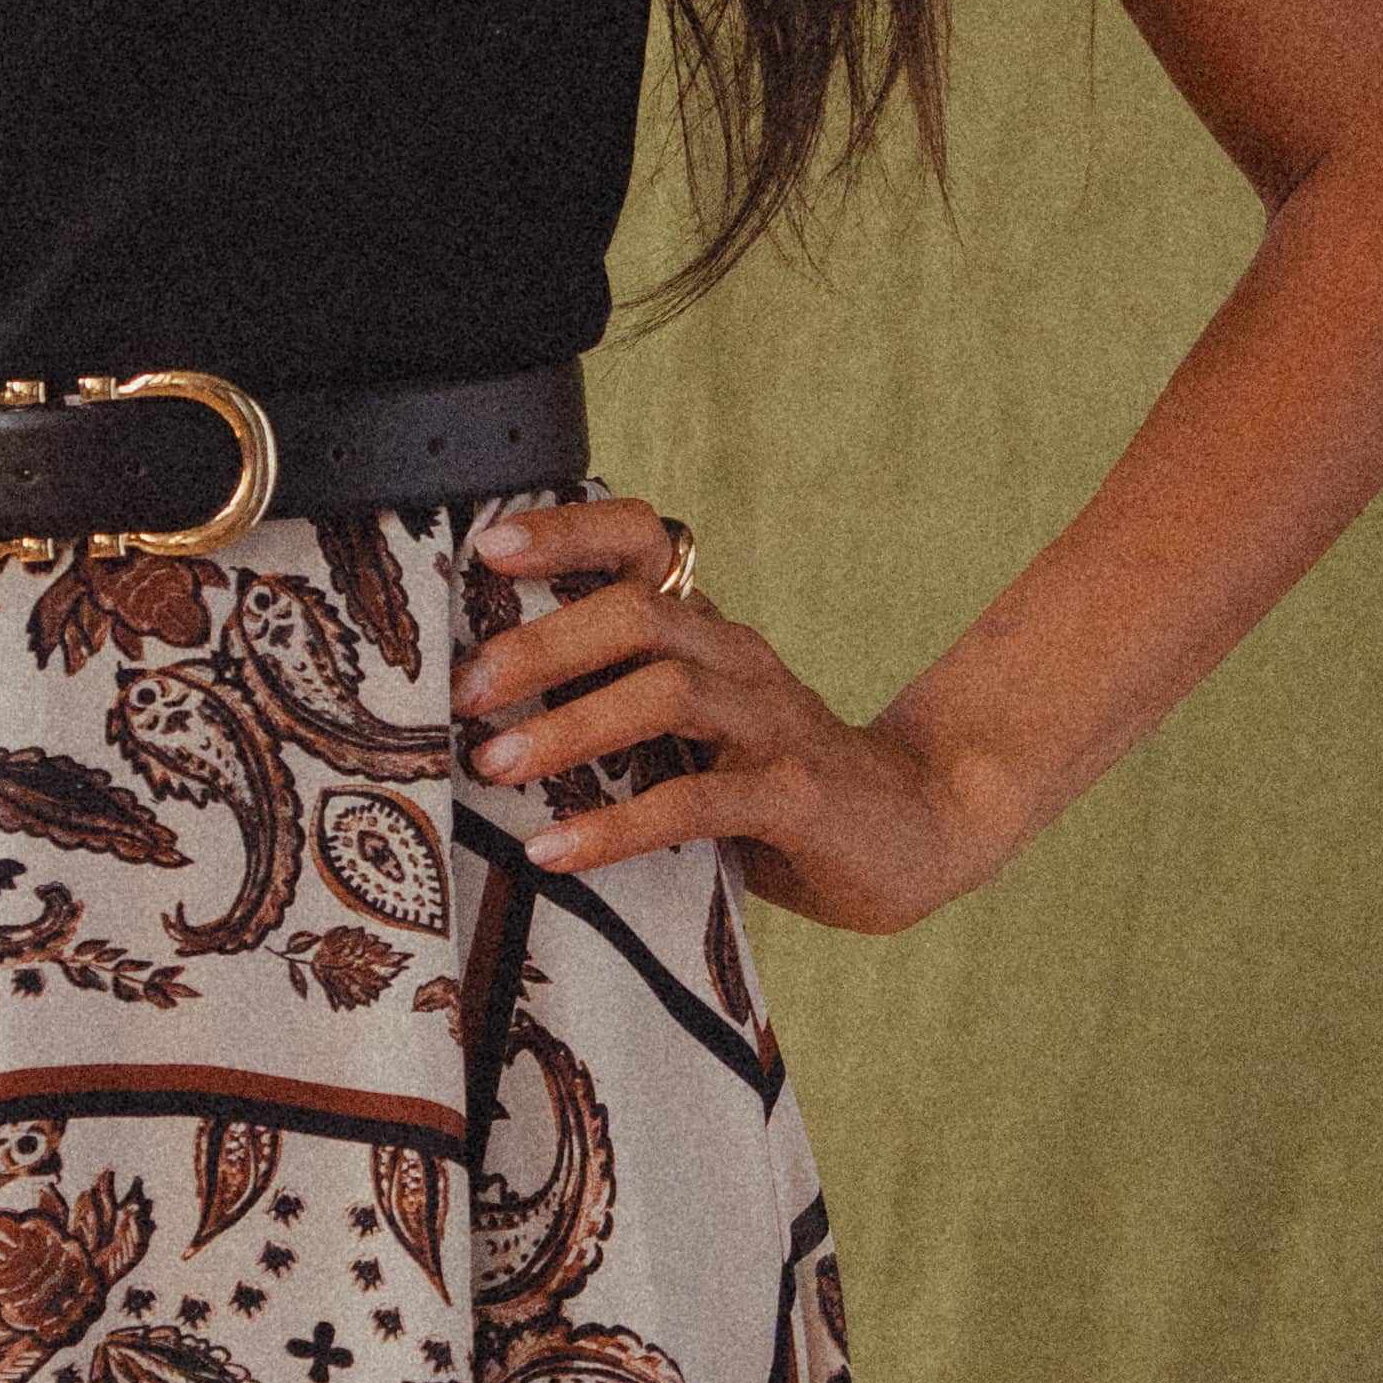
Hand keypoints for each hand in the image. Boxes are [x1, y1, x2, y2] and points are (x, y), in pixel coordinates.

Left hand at [455, 492, 1002, 939]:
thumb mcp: (694, 734)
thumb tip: (480, 719)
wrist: (918, 829)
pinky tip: (555, 849)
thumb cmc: (775, 784)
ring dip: (570, 728)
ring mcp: (771, 724)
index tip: (487, 548)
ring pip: (666, 693)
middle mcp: (739, 660)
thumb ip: (615, 710)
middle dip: (541, 646)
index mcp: (708, 634)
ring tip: (495, 765)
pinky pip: (696, 801)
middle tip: (464, 693)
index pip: (642, 543)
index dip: (568, 533)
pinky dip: (617, 826)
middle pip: (637, 614)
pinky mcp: (794, 797)